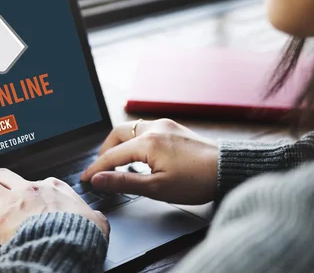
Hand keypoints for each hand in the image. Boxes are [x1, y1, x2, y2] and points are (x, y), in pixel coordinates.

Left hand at [0, 168, 109, 244]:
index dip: (30, 191)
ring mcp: (12, 204)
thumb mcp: (96, 219)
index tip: (29, 199)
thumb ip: (93, 216)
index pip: (37, 181)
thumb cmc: (83, 232)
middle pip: (3, 174)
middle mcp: (30, 190)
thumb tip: (97, 221)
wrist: (70, 243)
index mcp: (53, 187)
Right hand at [80, 119, 218, 204]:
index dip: (96, 168)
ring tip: (118, 164)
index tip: (85, 179)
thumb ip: (124, 182)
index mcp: (148, 142)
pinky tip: (139, 156)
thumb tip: (99, 179)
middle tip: (101, 169)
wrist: (227, 169)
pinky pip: (145, 129)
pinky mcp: (174, 128)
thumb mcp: (157, 188)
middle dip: (105, 151)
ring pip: (131, 129)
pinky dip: (135, 141)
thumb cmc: (197, 181)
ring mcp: (165, 125)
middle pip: (117, 134)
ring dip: (120, 144)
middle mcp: (154, 128)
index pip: (112, 155)